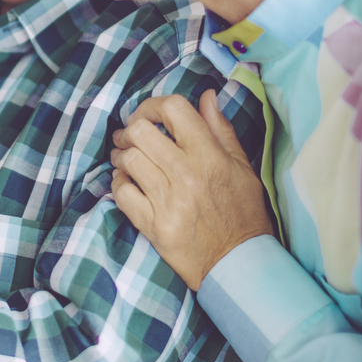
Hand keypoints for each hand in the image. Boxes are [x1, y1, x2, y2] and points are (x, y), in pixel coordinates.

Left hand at [110, 90, 273, 290]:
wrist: (240, 264)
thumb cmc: (243, 213)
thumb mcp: (242, 167)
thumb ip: (221, 130)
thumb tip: (206, 97)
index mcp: (210, 156)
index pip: (174, 110)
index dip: (154, 104)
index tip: (150, 114)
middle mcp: (186, 175)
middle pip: (140, 131)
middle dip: (131, 130)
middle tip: (131, 136)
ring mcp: (168, 202)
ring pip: (127, 160)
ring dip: (122, 155)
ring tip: (126, 158)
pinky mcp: (154, 226)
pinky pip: (121, 193)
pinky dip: (118, 184)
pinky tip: (126, 183)